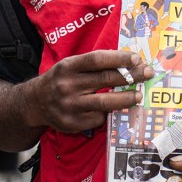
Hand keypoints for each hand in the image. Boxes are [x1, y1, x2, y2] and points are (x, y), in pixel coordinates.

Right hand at [23, 50, 151, 133]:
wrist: (34, 103)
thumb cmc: (59, 80)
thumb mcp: (70, 66)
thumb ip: (93, 65)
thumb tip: (127, 63)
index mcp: (68, 66)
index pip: (97, 59)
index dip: (119, 58)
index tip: (136, 58)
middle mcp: (67, 85)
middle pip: (106, 79)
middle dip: (131, 76)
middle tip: (147, 73)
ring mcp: (69, 106)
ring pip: (105, 102)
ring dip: (126, 98)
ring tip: (138, 96)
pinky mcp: (72, 123)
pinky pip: (97, 118)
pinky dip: (107, 113)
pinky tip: (112, 109)